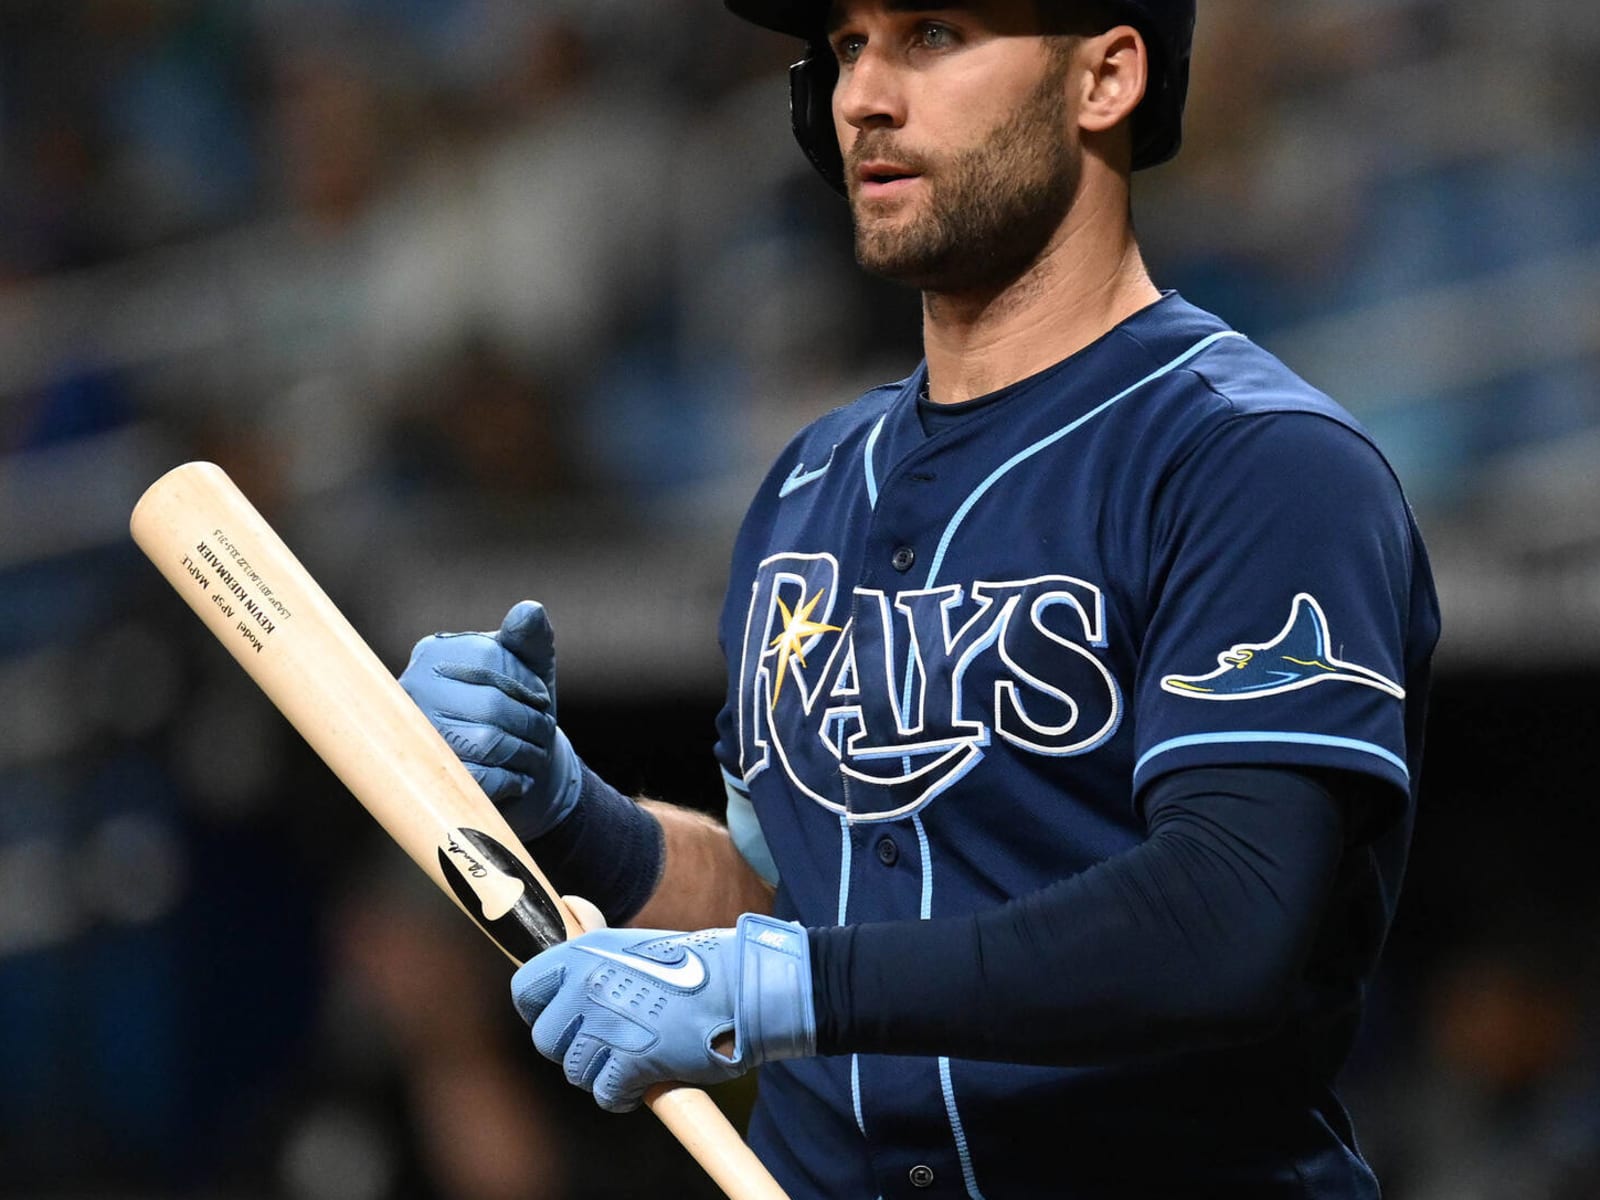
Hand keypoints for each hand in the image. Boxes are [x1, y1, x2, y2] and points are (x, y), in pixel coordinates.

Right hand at [400, 600, 581, 838]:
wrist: (514, 762)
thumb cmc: (520, 703)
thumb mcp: (532, 663)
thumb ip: (530, 636)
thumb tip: (529, 611)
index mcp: (435, 654)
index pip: (490, 662)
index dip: (527, 684)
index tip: (540, 700)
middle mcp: (413, 691)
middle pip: (491, 706)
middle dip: (532, 723)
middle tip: (543, 734)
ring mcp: (416, 737)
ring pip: (487, 744)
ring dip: (525, 753)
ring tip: (533, 753)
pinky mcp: (429, 779)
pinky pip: (481, 779)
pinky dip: (511, 779)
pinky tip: (518, 776)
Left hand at [510, 913, 815, 1111]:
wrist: (741, 987)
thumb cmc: (694, 967)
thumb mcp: (636, 943)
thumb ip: (597, 943)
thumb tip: (568, 901)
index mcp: (584, 953)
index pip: (525, 990)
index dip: (540, 1012)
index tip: (564, 1021)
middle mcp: (587, 986)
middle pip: (546, 1040)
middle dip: (573, 1050)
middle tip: (607, 1045)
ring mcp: (608, 1024)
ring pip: (576, 1071)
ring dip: (602, 1073)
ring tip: (631, 1061)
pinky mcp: (633, 1060)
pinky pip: (607, 1094)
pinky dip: (623, 1095)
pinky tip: (643, 1081)